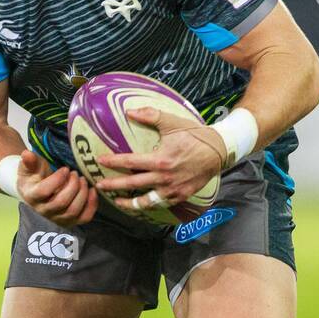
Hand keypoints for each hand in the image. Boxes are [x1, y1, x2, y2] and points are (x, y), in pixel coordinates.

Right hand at [16, 149, 98, 227]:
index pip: (44, 191)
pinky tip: (92, 190)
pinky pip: (84, 217)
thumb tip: (27, 154)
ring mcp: (57, 218)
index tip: (65, 169)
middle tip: (76, 173)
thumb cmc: (34, 176)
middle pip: (61, 202)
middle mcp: (44, 210)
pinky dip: (92, 205)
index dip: (57, 179)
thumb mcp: (30, 167)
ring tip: (83, 180)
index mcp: (32, 196)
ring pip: (73, 211)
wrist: (37, 190)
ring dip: (82, 194)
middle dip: (73, 185)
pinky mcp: (70, 221)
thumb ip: (29, 161)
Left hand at [94, 107, 224, 208]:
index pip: (130, 162)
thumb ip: (150, 116)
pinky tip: (140, 204)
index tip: (100, 160)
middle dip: (113, 186)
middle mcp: (164, 177)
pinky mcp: (180, 196)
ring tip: (116, 201)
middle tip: (99, 185)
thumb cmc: (194, 136)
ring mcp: (172, 190)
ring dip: (129, 203)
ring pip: (145, 201)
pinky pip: (159, 204)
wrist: (218, 151)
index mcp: (160, 159)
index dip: (113, 162)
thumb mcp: (172, 123)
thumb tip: (129, 111)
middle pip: (132, 184)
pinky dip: (148, 206)